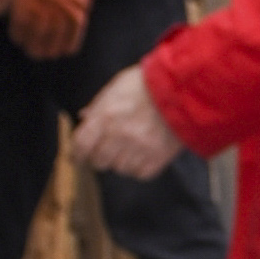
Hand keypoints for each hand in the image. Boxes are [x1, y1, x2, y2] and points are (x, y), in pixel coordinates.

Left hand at [70, 64, 185, 179]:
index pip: (81, 144)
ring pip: (120, 169)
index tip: (77, 157)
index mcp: (106, 116)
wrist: (183, 89)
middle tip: (104, 153)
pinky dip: (139, 168)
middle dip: (99, 158)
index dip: (77, 154)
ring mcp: (140, 148)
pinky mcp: (158, 157)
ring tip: (129, 149)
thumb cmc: (147, 84)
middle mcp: (120, 135)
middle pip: (99, 161)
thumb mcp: (116, 87)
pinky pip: (140, 174)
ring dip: (121, 162)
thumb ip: (98, 105)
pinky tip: (142, 155)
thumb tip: (84, 117)